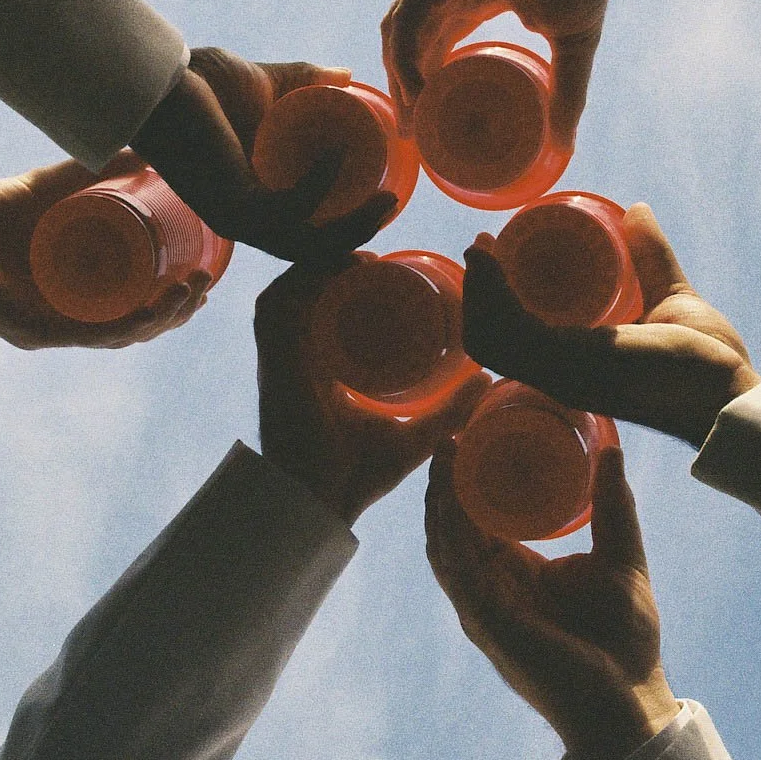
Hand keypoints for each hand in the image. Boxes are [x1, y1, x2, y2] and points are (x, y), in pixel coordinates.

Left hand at [0, 151, 211, 349]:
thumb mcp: (58, 183)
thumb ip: (98, 167)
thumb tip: (146, 148)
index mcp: (82, 290)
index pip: (139, 305)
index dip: (176, 299)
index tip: (206, 277)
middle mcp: (71, 314)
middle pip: (139, 325)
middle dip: (180, 311)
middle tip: (205, 284)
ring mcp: (55, 327)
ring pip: (122, 335)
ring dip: (162, 319)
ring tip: (190, 292)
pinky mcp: (36, 332)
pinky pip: (89, 336)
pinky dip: (124, 326)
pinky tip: (149, 314)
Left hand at [132, 47, 394, 262]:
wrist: (161, 75)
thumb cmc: (202, 82)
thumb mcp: (267, 83)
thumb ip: (304, 81)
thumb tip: (345, 75)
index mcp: (250, 198)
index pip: (302, 234)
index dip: (343, 233)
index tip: (381, 212)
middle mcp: (242, 218)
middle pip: (310, 248)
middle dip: (356, 234)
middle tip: (390, 205)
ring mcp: (236, 216)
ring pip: (305, 243)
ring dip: (350, 227)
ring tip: (384, 199)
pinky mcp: (232, 204)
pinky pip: (290, 209)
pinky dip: (320, 185)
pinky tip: (336, 154)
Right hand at [256, 259, 490, 524]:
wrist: (322, 502)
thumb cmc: (359, 476)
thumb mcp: (416, 435)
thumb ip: (449, 410)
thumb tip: (487, 381)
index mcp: (323, 369)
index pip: (327, 311)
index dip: (347, 281)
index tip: (385, 268)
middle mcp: (298, 356)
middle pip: (309, 291)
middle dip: (336, 262)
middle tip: (378, 256)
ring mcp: (281, 357)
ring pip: (291, 290)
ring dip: (321, 266)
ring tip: (363, 256)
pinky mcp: (273, 361)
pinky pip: (276, 306)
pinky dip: (300, 281)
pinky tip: (335, 268)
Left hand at [382, 0, 628, 143]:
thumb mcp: (572, 44)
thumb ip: (566, 92)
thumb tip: (566, 146)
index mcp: (472, 1)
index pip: (435, 47)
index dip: (427, 85)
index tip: (428, 126)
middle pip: (409, 45)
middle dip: (404, 91)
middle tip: (411, 134)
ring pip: (399, 34)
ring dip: (398, 79)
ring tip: (410, 121)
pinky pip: (407, 20)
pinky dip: (404, 57)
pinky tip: (415, 92)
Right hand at [427, 442, 678, 759]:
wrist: (630, 700)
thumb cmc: (623, 640)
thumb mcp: (621, 557)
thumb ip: (614, 507)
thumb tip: (613, 449)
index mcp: (513, 571)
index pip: (476, 515)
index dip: (468, 475)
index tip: (472, 428)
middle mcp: (488, 587)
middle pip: (451, 524)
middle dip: (445, 478)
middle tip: (452, 429)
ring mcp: (482, 606)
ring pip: (444, 542)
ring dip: (440, 496)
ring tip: (445, 451)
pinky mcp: (486, 621)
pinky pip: (457, 570)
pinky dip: (450, 532)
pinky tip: (449, 499)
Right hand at [461, 203, 760, 444]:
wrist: (732, 396)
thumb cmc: (707, 362)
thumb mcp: (670, 297)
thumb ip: (652, 259)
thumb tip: (637, 210)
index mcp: (576, 366)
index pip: (509, 343)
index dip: (488, 303)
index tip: (488, 256)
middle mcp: (561, 375)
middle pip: (489, 341)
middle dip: (476, 294)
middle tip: (480, 247)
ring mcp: (564, 374)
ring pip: (491, 337)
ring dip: (479, 291)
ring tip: (480, 250)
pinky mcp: (574, 365)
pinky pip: (514, 334)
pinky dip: (493, 298)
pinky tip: (490, 266)